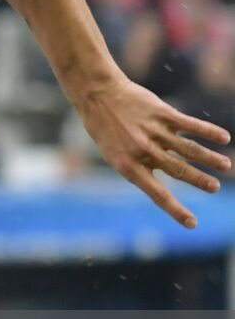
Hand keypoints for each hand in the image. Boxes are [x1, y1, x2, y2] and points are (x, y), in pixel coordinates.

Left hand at [74, 76, 231, 226]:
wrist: (97, 94)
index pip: (157, 194)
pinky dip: (208, 132)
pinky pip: (190, 125)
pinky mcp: (162, 114)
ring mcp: (154, 132)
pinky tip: (224, 138)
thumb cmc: (105, 127)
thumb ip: (138, 166)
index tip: (193, 224)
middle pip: (179, 170)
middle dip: (200, 180)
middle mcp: (143, 151)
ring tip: (226, 165)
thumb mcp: (113, 154)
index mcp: (129, 166)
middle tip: (215, 188)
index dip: (176, 210)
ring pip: (189, 149)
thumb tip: (166, 178)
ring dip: (210, 159)